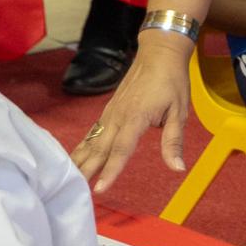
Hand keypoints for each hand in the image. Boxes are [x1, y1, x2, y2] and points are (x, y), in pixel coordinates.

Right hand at [70, 34, 190, 191]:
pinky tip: (74, 159)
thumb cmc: (172, 81)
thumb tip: (178, 168)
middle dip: (86, 170)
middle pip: (100, 148)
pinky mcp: (109, 110)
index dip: (111, 170)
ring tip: (65, 180)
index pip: (121, 149)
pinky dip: (82, 147)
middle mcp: (118, 116)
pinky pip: (93, 132)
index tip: (100, 190)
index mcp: (136, 117)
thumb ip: (174, 141)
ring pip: (92, 140)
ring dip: (79, 160)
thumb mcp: (180, 110)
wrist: (159, 52)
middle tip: (73, 193)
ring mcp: (111, 112)